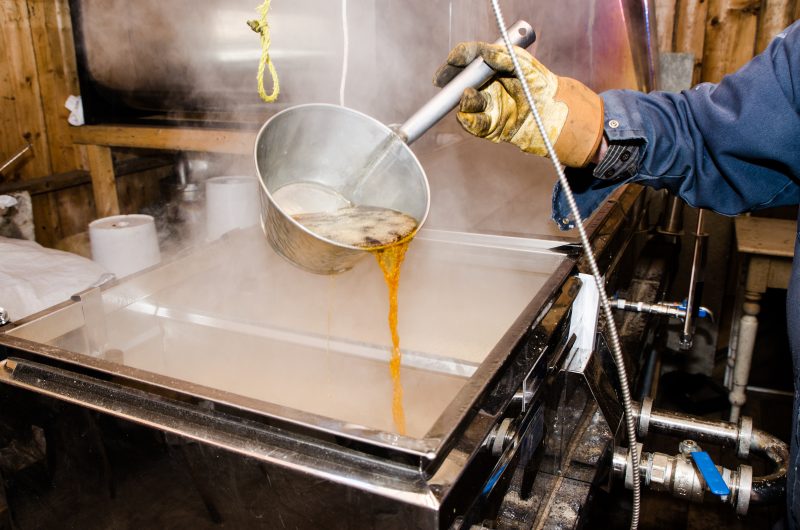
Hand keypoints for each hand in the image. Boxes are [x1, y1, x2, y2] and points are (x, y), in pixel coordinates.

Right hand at [434, 42, 603, 167]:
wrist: (553, 112)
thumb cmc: (539, 84)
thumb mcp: (521, 63)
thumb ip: (501, 56)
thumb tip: (483, 52)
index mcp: (490, 69)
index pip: (467, 62)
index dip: (456, 61)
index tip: (450, 63)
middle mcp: (486, 88)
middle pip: (461, 83)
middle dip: (451, 82)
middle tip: (444, 81)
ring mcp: (487, 107)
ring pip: (466, 105)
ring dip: (464, 101)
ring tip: (468, 95)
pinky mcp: (490, 127)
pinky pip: (474, 125)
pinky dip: (468, 121)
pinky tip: (466, 115)